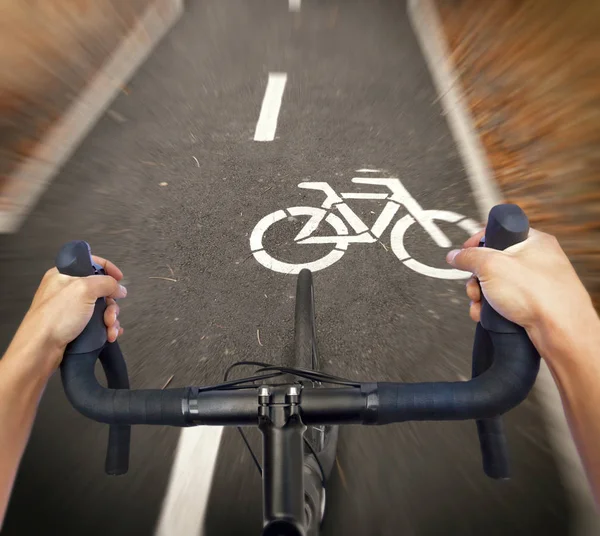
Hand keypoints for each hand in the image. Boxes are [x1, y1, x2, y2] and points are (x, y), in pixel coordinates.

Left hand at [8, 256, 126, 375]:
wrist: (41, 349)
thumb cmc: (55, 317)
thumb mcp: (84, 290)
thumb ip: (106, 283)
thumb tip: (119, 288)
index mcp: (64, 275)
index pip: (91, 263)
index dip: (108, 269)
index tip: (120, 279)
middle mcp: (67, 290)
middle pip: (100, 289)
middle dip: (111, 303)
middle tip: (110, 314)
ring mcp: (71, 309)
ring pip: (101, 308)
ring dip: (111, 318)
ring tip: (109, 328)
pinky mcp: (74, 326)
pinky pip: (97, 322)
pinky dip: (106, 328)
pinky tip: (110, 334)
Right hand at [446, 228, 598, 361]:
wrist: (560, 331)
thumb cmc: (539, 294)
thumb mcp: (492, 265)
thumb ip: (468, 257)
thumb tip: (455, 255)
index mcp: (533, 241)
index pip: (498, 233)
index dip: (477, 242)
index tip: (465, 253)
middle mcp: (536, 260)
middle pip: (492, 262)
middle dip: (477, 278)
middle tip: (476, 287)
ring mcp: (535, 283)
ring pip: (495, 284)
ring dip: (481, 296)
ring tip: (481, 305)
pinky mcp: (532, 304)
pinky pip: (504, 301)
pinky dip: (491, 309)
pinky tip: (486, 315)